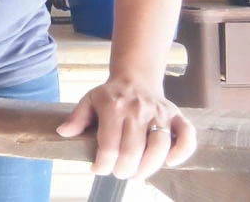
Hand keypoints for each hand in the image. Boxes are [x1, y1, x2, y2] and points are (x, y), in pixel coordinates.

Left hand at [56, 77, 196, 179]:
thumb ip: (77, 117)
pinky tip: (169, 163)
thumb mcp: (89, 100)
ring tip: (137, 174)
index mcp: (114, 107)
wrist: (135, 76)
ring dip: (148, 167)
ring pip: (159, 147)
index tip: (98, 169)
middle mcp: (138, 110)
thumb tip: (63, 132)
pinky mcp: (176, 115)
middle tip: (118, 173)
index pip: (109, 145)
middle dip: (123, 170)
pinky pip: (186, 136)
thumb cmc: (111, 94)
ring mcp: (159, 113)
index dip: (102, 164)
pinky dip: (182, 152)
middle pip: (133, 150)